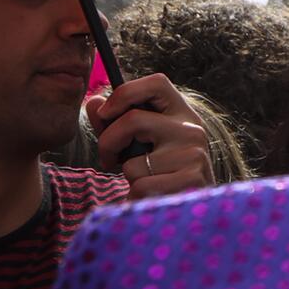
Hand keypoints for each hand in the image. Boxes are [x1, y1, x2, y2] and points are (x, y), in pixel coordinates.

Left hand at [84, 73, 213, 199]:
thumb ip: (115, 123)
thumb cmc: (161, 170)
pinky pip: (142, 186)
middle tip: (109, 161)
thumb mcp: (139, 142)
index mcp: (181, 113)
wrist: (192, 205)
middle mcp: (191, 128)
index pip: (156, 83)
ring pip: (133, 162)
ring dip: (129, 178)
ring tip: (146, 182)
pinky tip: (152, 197)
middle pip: (133, 120)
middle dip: (108, 144)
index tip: (105, 113)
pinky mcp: (191, 179)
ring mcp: (194, 153)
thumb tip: (94, 102)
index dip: (125, 93)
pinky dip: (137, 197)